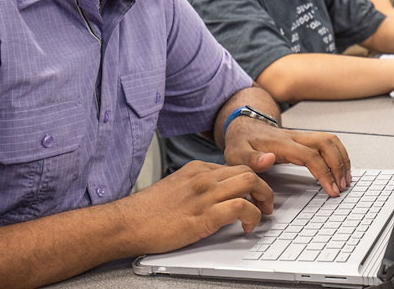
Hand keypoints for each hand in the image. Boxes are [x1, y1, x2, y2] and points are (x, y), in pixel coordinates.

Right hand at [115, 160, 273, 254]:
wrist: (127, 224)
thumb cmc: (148, 211)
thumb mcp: (177, 187)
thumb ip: (197, 186)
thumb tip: (215, 194)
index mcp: (197, 169)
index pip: (235, 166)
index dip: (251, 179)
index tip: (256, 192)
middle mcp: (204, 177)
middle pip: (248, 170)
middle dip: (264, 187)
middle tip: (266, 203)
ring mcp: (205, 195)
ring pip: (250, 182)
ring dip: (264, 199)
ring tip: (262, 214)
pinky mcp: (205, 215)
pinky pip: (241, 207)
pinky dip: (252, 216)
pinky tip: (248, 226)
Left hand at [224, 120, 351, 196]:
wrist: (243, 127)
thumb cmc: (242, 142)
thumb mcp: (237, 154)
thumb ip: (252, 159)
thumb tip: (269, 159)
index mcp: (281, 143)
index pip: (310, 156)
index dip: (324, 172)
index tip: (331, 189)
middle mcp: (295, 137)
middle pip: (326, 144)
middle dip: (338, 166)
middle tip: (342, 186)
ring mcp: (301, 137)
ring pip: (330, 141)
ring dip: (342, 159)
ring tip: (345, 179)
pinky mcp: (304, 139)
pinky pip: (328, 142)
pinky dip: (338, 154)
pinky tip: (340, 169)